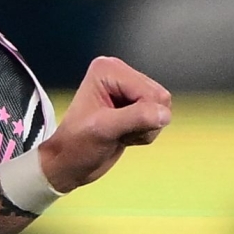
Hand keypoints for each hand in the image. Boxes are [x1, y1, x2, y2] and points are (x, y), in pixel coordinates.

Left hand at [35, 55, 171, 195]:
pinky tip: (124, 135)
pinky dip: (144, 132)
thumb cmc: (76, 145)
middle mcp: (120, 74)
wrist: (69, 164)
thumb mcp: (104, 130)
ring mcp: (129, 90)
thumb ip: (136, 118)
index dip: (140, 115)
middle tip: (117, 131)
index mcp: (108, 69)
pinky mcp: (135, 105)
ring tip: (119, 133)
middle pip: (159, 98)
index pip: (149, 92)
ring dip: (145, 129)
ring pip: (162, 109)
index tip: (115, 125)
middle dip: (144, 121)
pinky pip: (158, 118)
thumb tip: (164, 114)